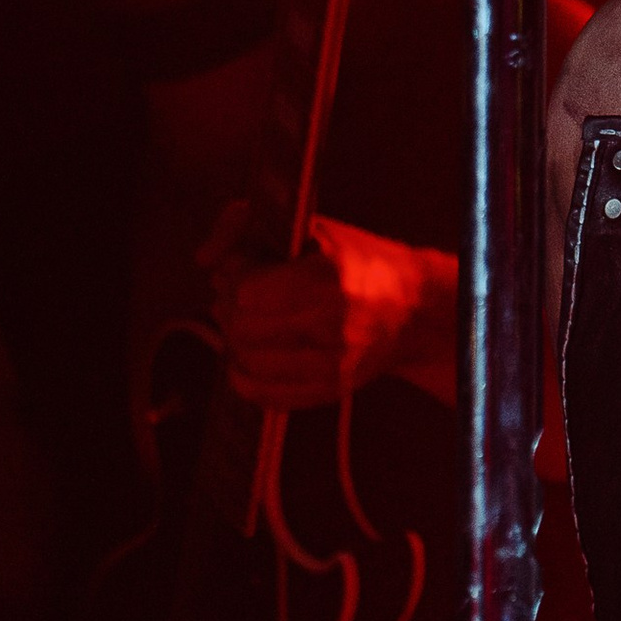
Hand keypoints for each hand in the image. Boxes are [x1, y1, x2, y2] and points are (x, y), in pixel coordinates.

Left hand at [199, 204, 456, 410]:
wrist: (416, 308)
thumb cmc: (360, 260)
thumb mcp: (311, 226)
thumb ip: (245, 225)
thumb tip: (204, 259)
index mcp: (332, 278)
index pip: (249, 292)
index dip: (236, 275)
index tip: (246, 265)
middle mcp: (335, 326)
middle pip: (243, 329)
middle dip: (229, 307)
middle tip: (238, 292)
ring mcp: (334, 366)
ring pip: (248, 363)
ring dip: (234, 339)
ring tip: (245, 319)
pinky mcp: (331, 391)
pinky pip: (266, 395)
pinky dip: (245, 377)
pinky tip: (247, 357)